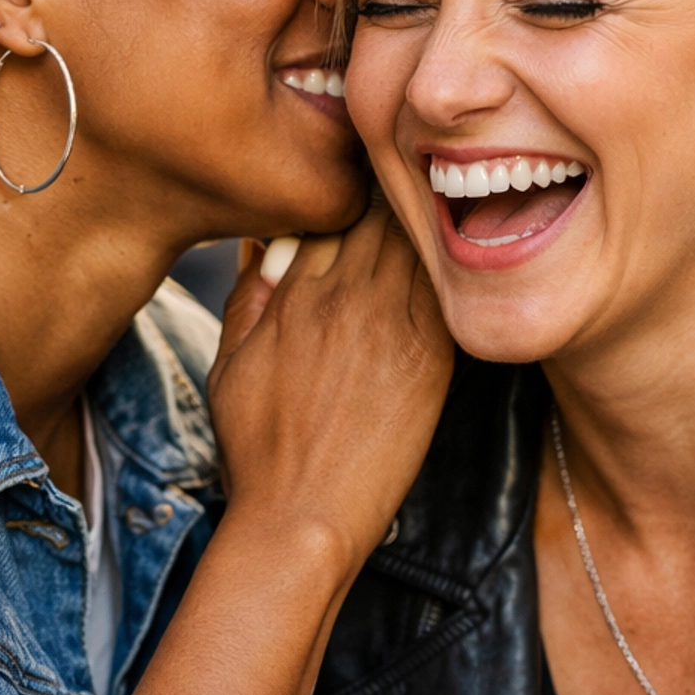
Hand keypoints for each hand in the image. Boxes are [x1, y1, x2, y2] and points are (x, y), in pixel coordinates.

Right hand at [207, 196, 452, 576]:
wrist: (300, 518)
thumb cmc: (259, 451)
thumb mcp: (228, 363)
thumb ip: (246, 296)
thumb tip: (260, 239)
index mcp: (290, 292)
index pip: (328, 205)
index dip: (350, 183)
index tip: (365, 177)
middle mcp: (339, 296)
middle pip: (376, 208)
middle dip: (392, 188)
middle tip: (416, 176)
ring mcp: (386, 322)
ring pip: (415, 236)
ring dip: (426, 216)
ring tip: (442, 201)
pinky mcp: (428, 355)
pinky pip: (447, 283)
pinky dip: (452, 261)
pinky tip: (466, 247)